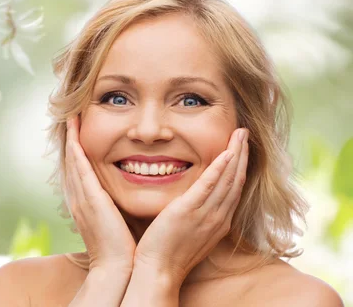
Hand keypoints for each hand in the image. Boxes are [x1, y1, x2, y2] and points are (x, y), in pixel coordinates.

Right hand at [64, 115, 135, 271]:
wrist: (116, 266)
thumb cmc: (121, 248)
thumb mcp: (116, 222)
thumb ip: (117, 207)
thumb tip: (127, 197)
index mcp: (86, 203)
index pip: (79, 171)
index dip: (77, 151)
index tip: (79, 134)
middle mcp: (79, 197)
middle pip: (71, 161)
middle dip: (70, 139)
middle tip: (70, 117)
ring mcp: (82, 196)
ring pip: (73, 159)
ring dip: (71, 137)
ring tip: (70, 117)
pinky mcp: (89, 196)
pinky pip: (79, 165)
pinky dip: (75, 147)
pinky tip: (75, 132)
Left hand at [133, 128, 248, 284]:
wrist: (158, 271)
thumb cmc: (168, 251)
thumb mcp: (189, 231)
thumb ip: (196, 214)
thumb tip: (193, 200)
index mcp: (219, 222)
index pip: (234, 189)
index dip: (239, 167)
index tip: (241, 148)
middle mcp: (218, 217)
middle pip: (236, 180)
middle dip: (242, 155)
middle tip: (244, 132)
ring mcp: (206, 215)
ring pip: (227, 180)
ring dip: (236, 154)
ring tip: (240, 134)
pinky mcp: (189, 211)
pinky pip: (209, 186)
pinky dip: (219, 168)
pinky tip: (227, 153)